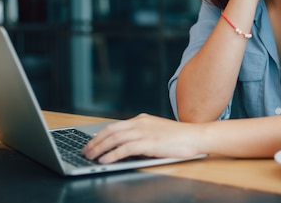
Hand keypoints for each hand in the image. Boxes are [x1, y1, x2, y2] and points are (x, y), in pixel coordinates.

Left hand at [81, 113, 202, 163]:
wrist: (195, 136)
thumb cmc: (178, 137)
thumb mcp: (156, 131)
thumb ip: (141, 134)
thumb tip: (124, 145)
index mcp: (141, 119)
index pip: (114, 126)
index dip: (99, 135)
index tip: (91, 142)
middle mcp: (140, 123)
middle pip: (111, 131)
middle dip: (95, 142)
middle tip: (85, 151)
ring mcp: (145, 132)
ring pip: (115, 138)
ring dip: (99, 148)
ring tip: (90, 157)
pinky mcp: (149, 143)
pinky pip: (126, 148)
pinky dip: (113, 154)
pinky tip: (105, 160)